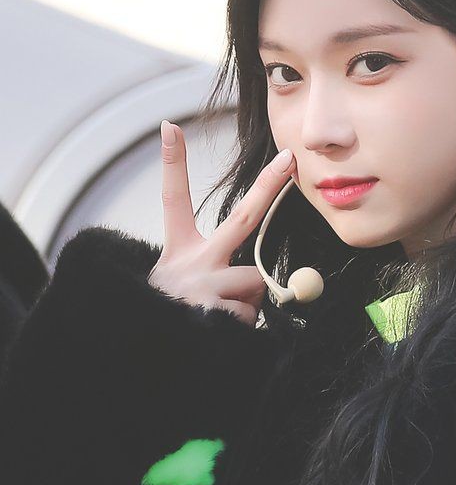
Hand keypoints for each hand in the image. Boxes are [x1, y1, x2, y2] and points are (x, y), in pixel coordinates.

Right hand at [147, 119, 295, 326]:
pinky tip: (216, 333)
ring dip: (246, 302)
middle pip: (241, 218)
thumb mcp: (181, 285)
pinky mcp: (212, 314)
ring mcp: (201, 287)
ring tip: (217, 315)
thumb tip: (263, 282)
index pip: (173, 199)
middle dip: (268, 186)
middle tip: (289, 159)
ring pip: (254, 282)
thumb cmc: (170, 314)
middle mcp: (189, 262)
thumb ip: (221, 274)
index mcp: (178, 250)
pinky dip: (241, 326)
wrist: (136, 358)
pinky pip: (250, 314)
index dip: (172, 163)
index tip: (170, 126)